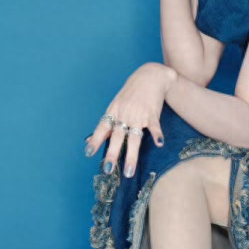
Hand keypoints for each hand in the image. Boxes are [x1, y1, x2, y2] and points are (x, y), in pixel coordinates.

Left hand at [85, 63, 176, 177]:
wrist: (150, 76)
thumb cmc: (131, 92)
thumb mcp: (116, 105)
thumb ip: (106, 124)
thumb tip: (90, 140)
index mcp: (114, 112)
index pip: (102, 128)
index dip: (95, 140)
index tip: (88, 152)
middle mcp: (124, 114)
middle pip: (117, 137)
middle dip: (112, 153)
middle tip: (107, 169)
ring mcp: (139, 115)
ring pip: (134, 138)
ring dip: (131, 156)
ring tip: (129, 171)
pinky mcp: (152, 114)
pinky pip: (154, 127)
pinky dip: (157, 135)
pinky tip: (159, 144)